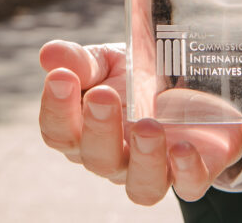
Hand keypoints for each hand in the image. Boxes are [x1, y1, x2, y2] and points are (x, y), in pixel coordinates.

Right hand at [39, 40, 241, 204]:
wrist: (191, 85)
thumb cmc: (136, 78)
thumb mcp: (109, 61)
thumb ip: (81, 61)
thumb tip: (49, 55)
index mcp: (85, 132)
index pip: (59, 133)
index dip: (56, 110)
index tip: (60, 77)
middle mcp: (114, 159)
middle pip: (97, 160)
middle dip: (98, 129)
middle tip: (103, 95)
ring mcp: (154, 169)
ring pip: (141, 186)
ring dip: (144, 158)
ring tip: (148, 126)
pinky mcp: (193, 172)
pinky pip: (189, 185)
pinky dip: (186, 171)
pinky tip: (183, 147)